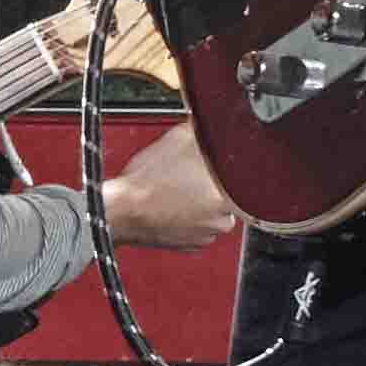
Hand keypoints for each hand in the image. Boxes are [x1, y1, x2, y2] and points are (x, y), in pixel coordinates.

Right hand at [99, 120, 240, 254]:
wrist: (119, 212)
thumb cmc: (145, 183)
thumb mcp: (179, 139)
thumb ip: (205, 130)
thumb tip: (216, 121)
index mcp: (227, 193)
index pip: (245, 174)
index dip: (228, 164)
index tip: (217, 161)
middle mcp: (223, 219)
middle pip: (229, 192)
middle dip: (214, 182)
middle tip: (192, 173)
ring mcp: (207, 235)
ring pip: (215, 211)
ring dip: (202, 200)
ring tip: (179, 189)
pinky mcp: (193, 245)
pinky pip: (201, 226)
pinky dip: (191, 217)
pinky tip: (174, 205)